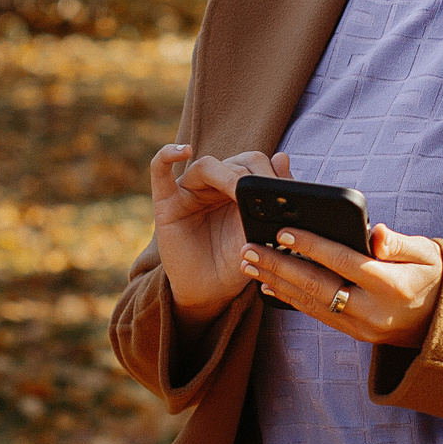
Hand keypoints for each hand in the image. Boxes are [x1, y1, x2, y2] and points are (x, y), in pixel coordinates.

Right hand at [149, 143, 290, 326]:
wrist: (210, 292)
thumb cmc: (235, 262)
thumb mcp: (260, 232)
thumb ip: (271, 199)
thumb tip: (283, 156)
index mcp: (238, 189)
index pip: (254, 164)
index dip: (268, 171)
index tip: (282, 189)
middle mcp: (214, 186)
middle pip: (233, 162)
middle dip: (251, 174)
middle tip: (264, 190)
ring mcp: (188, 192)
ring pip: (206, 166)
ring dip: (226, 175)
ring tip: (239, 190)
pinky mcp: (166, 203)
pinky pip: (159, 171)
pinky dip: (167, 155)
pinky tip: (184, 150)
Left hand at [241, 221, 442, 350]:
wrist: (442, 319)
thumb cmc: (432, 274)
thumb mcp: (427, 252)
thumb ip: (398, 242)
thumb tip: (375, 232)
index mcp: (392, 285)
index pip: (344, 262)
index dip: (312, 245)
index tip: (283, 231)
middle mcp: (373, 310)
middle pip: (318, 285)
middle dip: (280, 266)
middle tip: (249, 249)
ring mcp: (361, 326)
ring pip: (311, 303)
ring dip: (277, 282)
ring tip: (249, 264)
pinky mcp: (354, 334)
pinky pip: (317, 314)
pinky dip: (290, 299)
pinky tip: (268, 285)